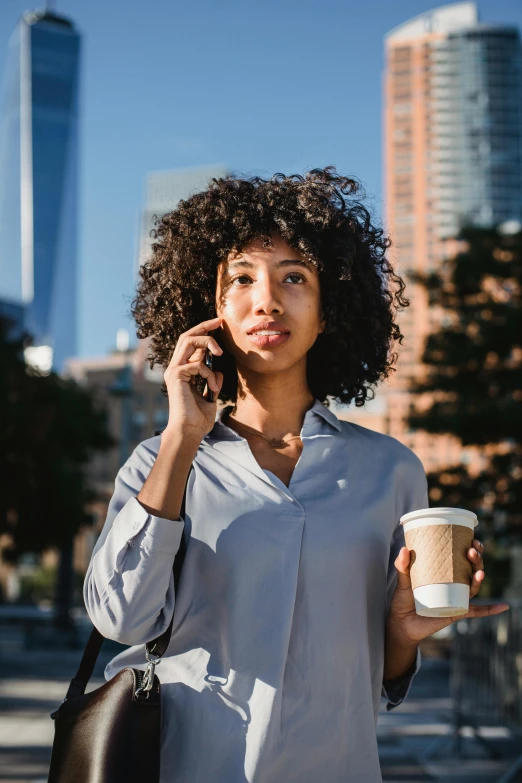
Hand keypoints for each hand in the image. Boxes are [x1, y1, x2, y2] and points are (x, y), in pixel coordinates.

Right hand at [163, 316, 223, 441]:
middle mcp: (175, 368)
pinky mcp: (176, 376)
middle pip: (187, 336)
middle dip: (204, 326)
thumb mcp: (210, 396)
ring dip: (208, 342)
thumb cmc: (198, 419)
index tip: (219, 325)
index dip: (204, 332)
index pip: (191, 344)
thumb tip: (220, 371)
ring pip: (189, 341)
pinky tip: (213, 387)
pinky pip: (197, 364)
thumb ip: (213, 382)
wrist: (189, 432)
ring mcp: (173, 370)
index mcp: (182, 371)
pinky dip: (210, 373)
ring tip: (220, 352)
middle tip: (219, 321)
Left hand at [387, 538, 509, 645]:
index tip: (472, 539)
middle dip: (476, 559)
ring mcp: (456, 598)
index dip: (470, 548)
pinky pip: (476, 611)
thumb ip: (402, 566)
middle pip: (470, 569)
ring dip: (479, 578)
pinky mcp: (456, 612)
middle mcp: (453, 583)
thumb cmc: (403, 599)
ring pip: (473, 586)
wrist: (401, 623)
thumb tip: (404, 549)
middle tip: (472, 551)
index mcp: (444, 572)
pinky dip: (490, 609)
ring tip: (479, 572)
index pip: (460, 557)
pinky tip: (503, 606)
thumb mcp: (402, 581)